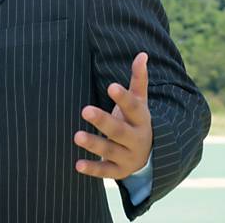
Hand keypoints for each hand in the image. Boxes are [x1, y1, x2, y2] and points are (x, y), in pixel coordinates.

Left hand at [74, 52, 151, 178]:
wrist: (148, 155)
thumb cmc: (136, 121)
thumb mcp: (140, 102)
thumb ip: (138, 80)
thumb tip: (142, 54)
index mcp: (142, 119)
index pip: (134, 107)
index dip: (123, 98)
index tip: (111, 86)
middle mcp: (136, 139)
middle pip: (119, 130)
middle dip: (103, 121)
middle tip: (85, 110)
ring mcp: (128, 156)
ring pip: (110, 150)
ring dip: (94, 144)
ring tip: (76, 136)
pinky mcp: (118, 170)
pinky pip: (105, 171)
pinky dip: (92, 169)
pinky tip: (77, 165)